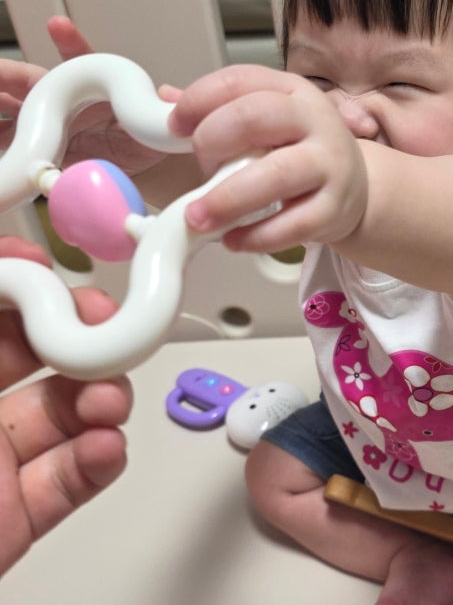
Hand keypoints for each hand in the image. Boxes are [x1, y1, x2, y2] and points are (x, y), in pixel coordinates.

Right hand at [0, 17, 171, 174]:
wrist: (133, 170)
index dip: (69, 43)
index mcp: (88, 84)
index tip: (59, 26)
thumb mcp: (150, 123)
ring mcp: (45, 122)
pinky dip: (0, 139)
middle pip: (26, 80)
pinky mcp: (36, 147)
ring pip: (9, 106)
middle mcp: (62, 98)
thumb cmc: (140, 139)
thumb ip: (158, 107)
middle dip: (4, 73)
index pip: (77, 59)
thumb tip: (166, 92)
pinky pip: (10, 141)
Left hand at [0, 236, 131, 575]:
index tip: (42, 265)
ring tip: (109, 400)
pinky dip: (98, 460)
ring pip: (61, 414)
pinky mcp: (14, 516)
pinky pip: (68, 479)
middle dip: (78, 335)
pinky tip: (105, 447)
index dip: (15, 280)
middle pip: (34, 355)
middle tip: (106, 327)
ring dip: (99, 399)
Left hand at [168, 64, 367, 252]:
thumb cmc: (299, 149)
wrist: (356, 185)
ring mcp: (329, 165)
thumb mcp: (266, 119)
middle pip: (257, 116)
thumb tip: (164, 97)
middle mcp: (314, 120)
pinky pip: (292, 225)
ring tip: (196, 217)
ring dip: (228, 199)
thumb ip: (218, 109)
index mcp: (291, 90)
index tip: (173, 127)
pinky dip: (256, 236)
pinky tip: (232, 240)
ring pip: (276, 175)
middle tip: (196, 165)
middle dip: (213, 140)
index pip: (240, 80)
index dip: (199, 100)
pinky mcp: (334, 209)